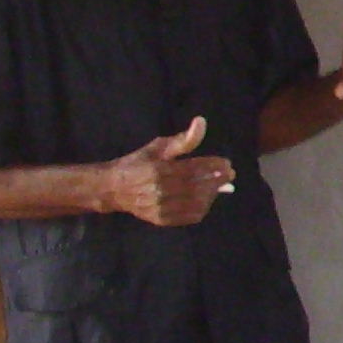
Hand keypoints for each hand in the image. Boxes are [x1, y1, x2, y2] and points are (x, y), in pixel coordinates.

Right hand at [99, 117, 231, 225]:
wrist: (114, 188)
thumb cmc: (138, 163)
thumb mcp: (158, 147)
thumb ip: (183, 139)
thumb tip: (202, 122)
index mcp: (159, 170)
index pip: (194, 169)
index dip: (214, 167)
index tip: (227, 164)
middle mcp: (159, 191)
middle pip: (198, 187)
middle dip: (217, 180)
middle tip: (228, 175)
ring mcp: (160, 208)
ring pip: (196, 203)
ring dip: (212, 194)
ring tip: (217, 186)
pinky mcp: (161, 220)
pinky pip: (190, 217)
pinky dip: (203, 208)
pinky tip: (206, 199)